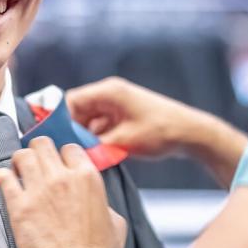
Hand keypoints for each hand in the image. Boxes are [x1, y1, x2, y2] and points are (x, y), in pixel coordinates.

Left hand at [0, 137, 126, 247]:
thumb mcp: (115, 220)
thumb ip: (102, 201)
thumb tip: (94, 199)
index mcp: (86, 177)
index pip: (69, 148)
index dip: (63, 154)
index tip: (59, 161)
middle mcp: (61, 177)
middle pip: (43, 144)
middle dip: (39, 150)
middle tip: (36, 159)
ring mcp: (38, 189)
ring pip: (22, 155)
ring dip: (20, 160)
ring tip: (19, 168)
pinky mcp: (19, 206)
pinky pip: (4, 178)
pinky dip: (3, 176)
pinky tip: (5, 181)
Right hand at [66, 77, 210, 157]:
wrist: (192, 134)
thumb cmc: (161, 131)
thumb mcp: (124, 142)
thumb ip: (95, 146)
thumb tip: (74, 154)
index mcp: (109, 92)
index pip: (71, 100)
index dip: (60, 119)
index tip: (55, 138)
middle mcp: (111, 94)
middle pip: (79, 110)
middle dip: (73, 131)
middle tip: (68, 151)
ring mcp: (118, 105)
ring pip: (89, 120)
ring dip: (86, 137)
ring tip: (84, 155)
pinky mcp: (124, 116)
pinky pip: (102, 126)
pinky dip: (98, 139)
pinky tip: (99, 154)